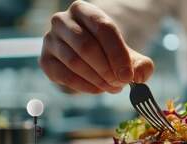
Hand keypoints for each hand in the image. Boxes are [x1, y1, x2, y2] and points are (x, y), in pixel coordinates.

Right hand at [39, 0, 153, 93]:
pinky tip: (98, 90)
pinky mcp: (46, 61)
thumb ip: (141, 65)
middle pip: (87, 46)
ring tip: (112, 87)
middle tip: (120, 83)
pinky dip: (85, 87)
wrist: (88, 58)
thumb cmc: (109, 54)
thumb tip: (139, 77)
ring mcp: (50, 40)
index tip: (128, 75)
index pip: (103, 28)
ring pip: (75, 62)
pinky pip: (65, 76)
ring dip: (97, 79)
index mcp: (85, 11)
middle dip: (107, 69)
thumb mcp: (129, 56)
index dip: (117, 54)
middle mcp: (62, 20)